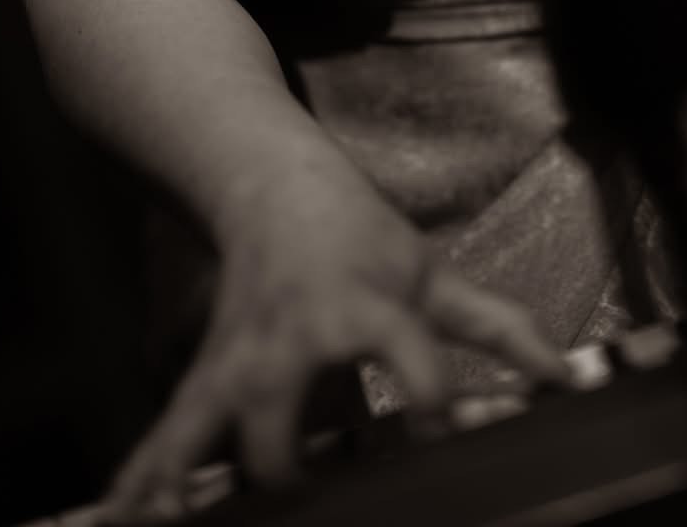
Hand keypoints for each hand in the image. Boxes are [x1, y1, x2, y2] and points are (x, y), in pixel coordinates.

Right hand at [98, 158, 570, 522]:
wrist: (274, 192)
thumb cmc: (361, 241)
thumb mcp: (433, 276)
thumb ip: (500, 329)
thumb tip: (565, 379)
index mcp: (366, 313)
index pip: (408, 361)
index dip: (429, 399)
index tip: (438, 432)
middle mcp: (294, 346)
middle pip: (279, 430)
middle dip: (287, 475)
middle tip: (308, 512)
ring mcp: (238, 367)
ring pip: (201, 435)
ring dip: (181, 487)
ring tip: (172, 524)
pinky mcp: (202, 380)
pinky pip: (164, 436)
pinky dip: (140, 480)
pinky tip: (120, 519)